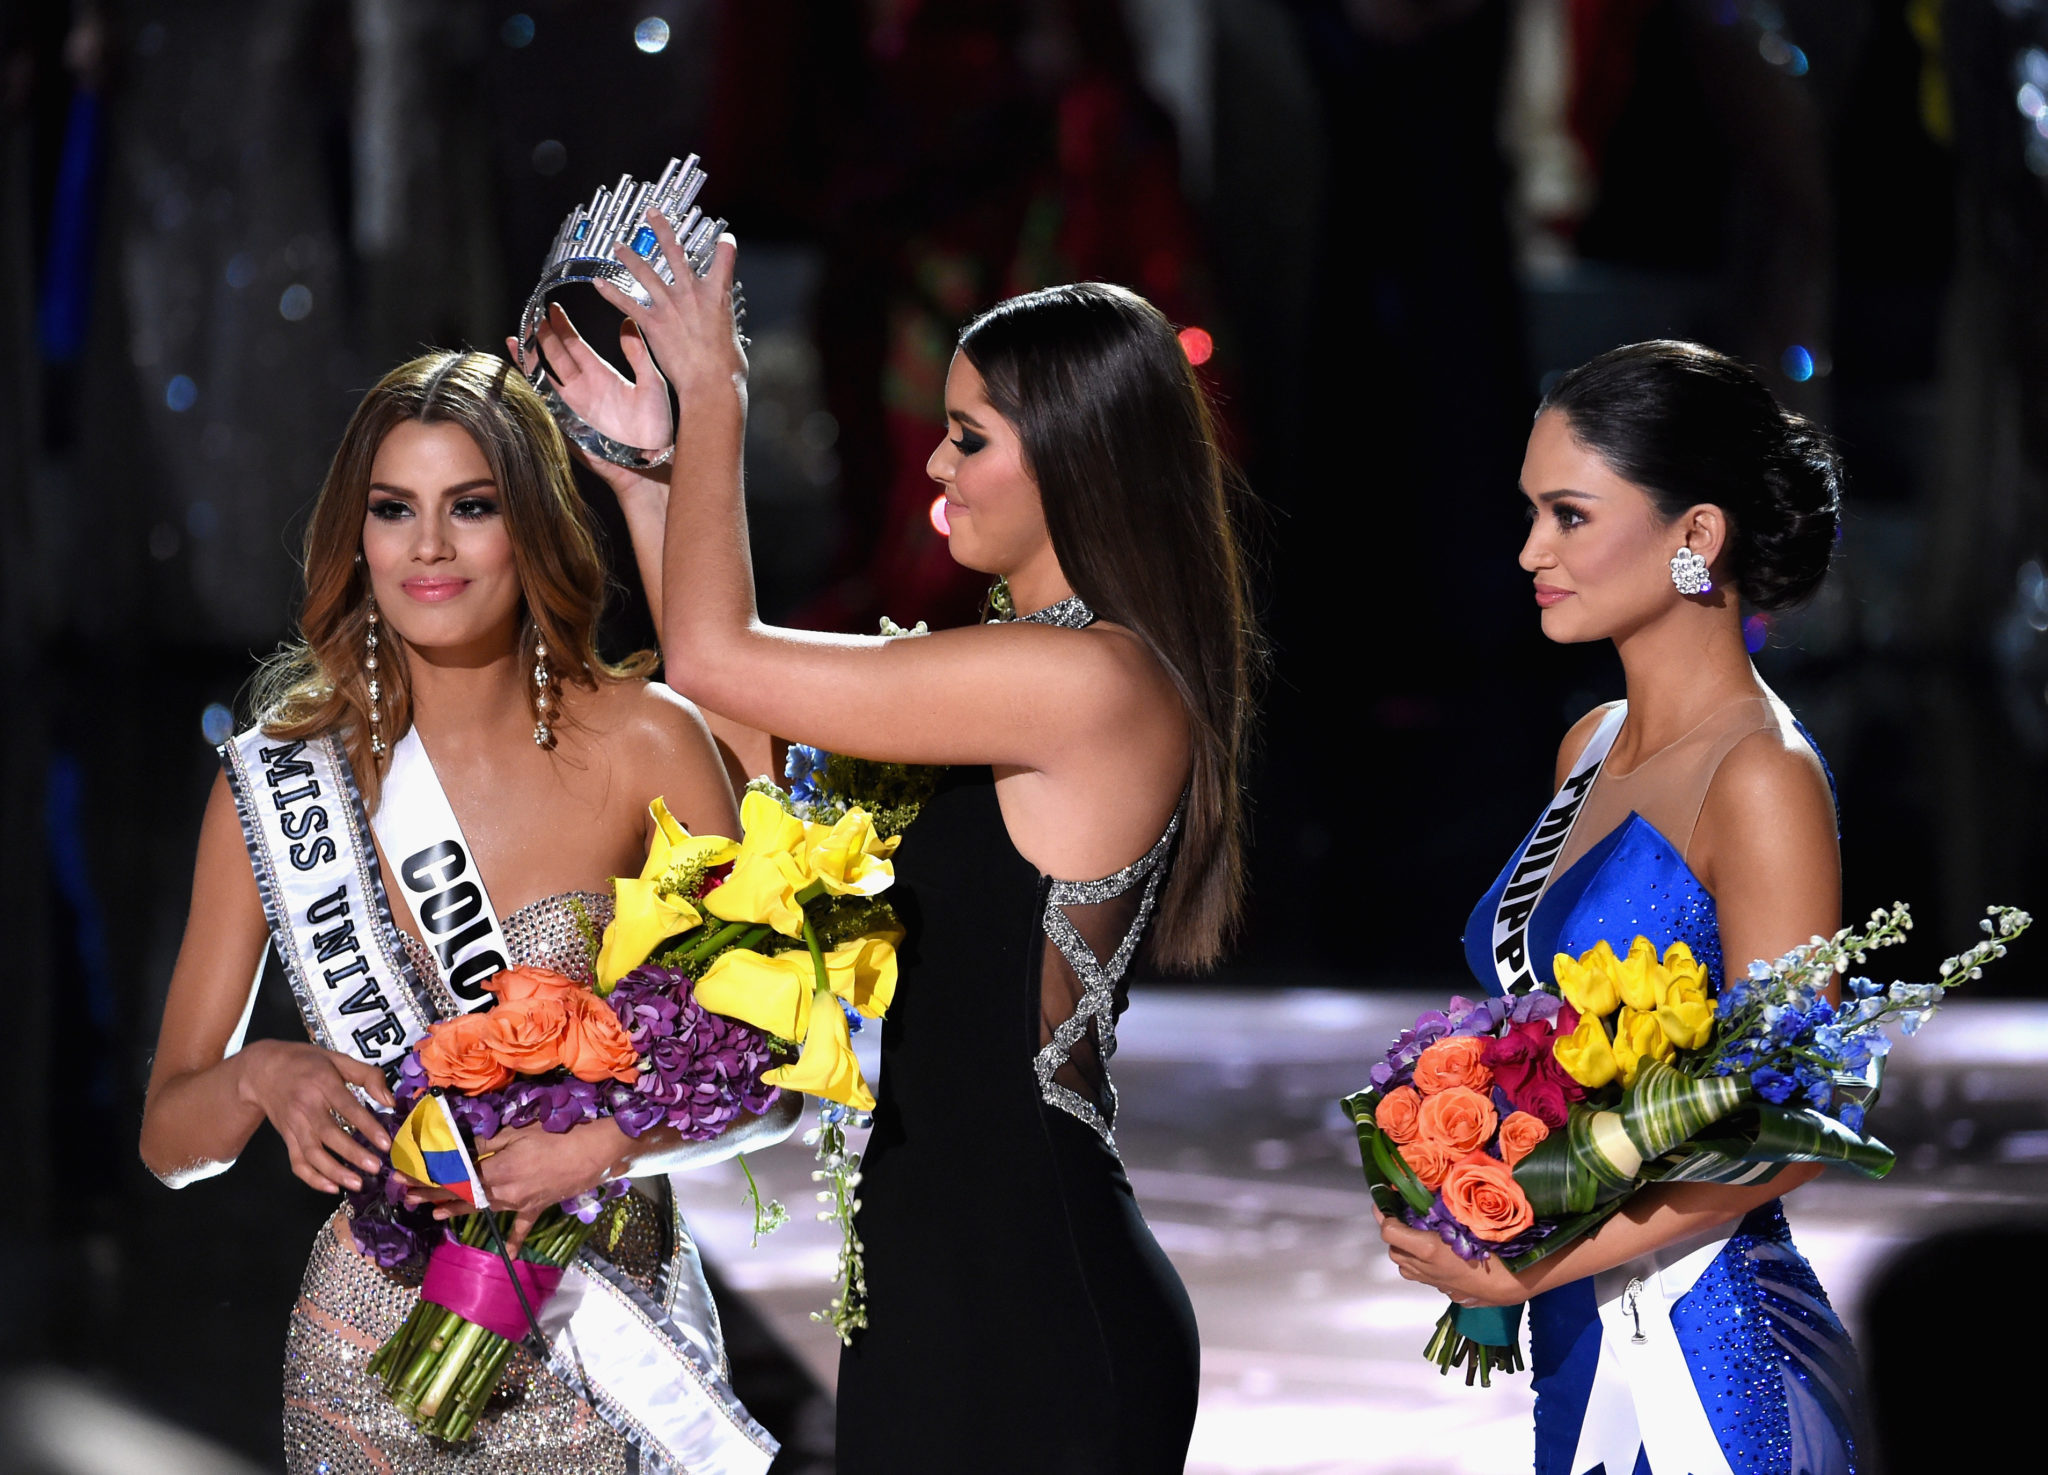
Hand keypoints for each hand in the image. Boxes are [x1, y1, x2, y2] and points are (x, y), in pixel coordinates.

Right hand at [235, 1040, 394, 1193]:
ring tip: (357, 1183)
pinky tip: (331, 1186)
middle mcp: (306, 1107)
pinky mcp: (286, 1138)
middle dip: (353, 1154)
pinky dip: (312, 1178)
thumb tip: (390, 1100)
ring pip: (312, 1153)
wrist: (262, 1070)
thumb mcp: (338, 1059)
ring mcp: (293, 1125)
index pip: (348, 1108)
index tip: (385, 1143)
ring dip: (334, 1172)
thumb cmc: (306, 1063)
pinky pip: (297, 1162)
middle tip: (375, 1167)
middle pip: (329, 1135)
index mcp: (322, 1084)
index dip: (367, 1126)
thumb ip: (367, 1076)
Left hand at [408, 1119, 624, 1252]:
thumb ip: (486, 1139)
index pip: (453, 1174)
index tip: (405, 1176)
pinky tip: (507, 1257)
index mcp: (498, 1169)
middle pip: (462, 1193)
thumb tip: (456, 1142)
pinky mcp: (536, 1207)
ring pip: (483, 1207)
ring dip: (457, 1209)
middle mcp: (504, 1190)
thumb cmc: (559, 1134)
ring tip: (435, 1213)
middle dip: (433, 1194)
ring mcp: (520, 1202)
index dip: (428, 1176)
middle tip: (408, 1196)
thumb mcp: (519, 1130)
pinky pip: (522, 1227)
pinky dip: (514, 1241)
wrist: (596, 1151)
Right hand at [508, 302, 672, 498]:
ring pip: (546, 375)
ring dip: (532, 356)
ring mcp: (573, 405)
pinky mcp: (568, 423)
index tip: (552, 307)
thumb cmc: (657, 425)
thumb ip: (638, 355)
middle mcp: (584, 387)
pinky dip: (531, 387)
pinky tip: (519, 371)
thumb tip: (628, 322)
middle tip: (531, 313)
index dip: (563, 327)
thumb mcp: (652, 383)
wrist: (652, 459)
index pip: (575, 345)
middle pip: (556, 355)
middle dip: (543, 336)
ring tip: (519, 336)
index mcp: (602, 375)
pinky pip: (545, 402)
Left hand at [592, 212, 746, 413]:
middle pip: (674, 252)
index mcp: (716, 294)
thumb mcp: (732, 333)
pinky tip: (599, 284)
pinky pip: (627, 304)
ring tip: (618, 246)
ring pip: (645, 273)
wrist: (712, 382)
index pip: (724, 259)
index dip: (726, 246)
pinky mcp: (653, 323)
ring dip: (629, 257)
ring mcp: (670, 306)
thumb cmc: (726, 366)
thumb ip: (720, 320)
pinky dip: (611, 293)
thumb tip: (719, 324)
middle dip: (662, 229)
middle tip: (652, 214)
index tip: (725, 239)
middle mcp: (691, 293)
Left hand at [1374, 1200, 1529, 1308]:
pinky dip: (1419, 1265)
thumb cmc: (1496, 1247)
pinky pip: (1421, 1277)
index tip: (1384, 1203)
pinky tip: (1435, 1255)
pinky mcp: (1445, 1291)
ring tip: (1415, 1236)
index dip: (1384, 1216)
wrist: (1516, 1282)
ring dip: (1404, 1252)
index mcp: (1429, 1249)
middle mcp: (1426, 1268)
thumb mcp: (1470, 1220)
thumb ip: (1447, 1207)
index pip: (1390, 1232)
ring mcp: (1434, 1282)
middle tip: (1401, 1217)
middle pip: (1393, 1251)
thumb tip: (1431, 1191)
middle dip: (1393, 1234)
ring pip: (1405, 1268)